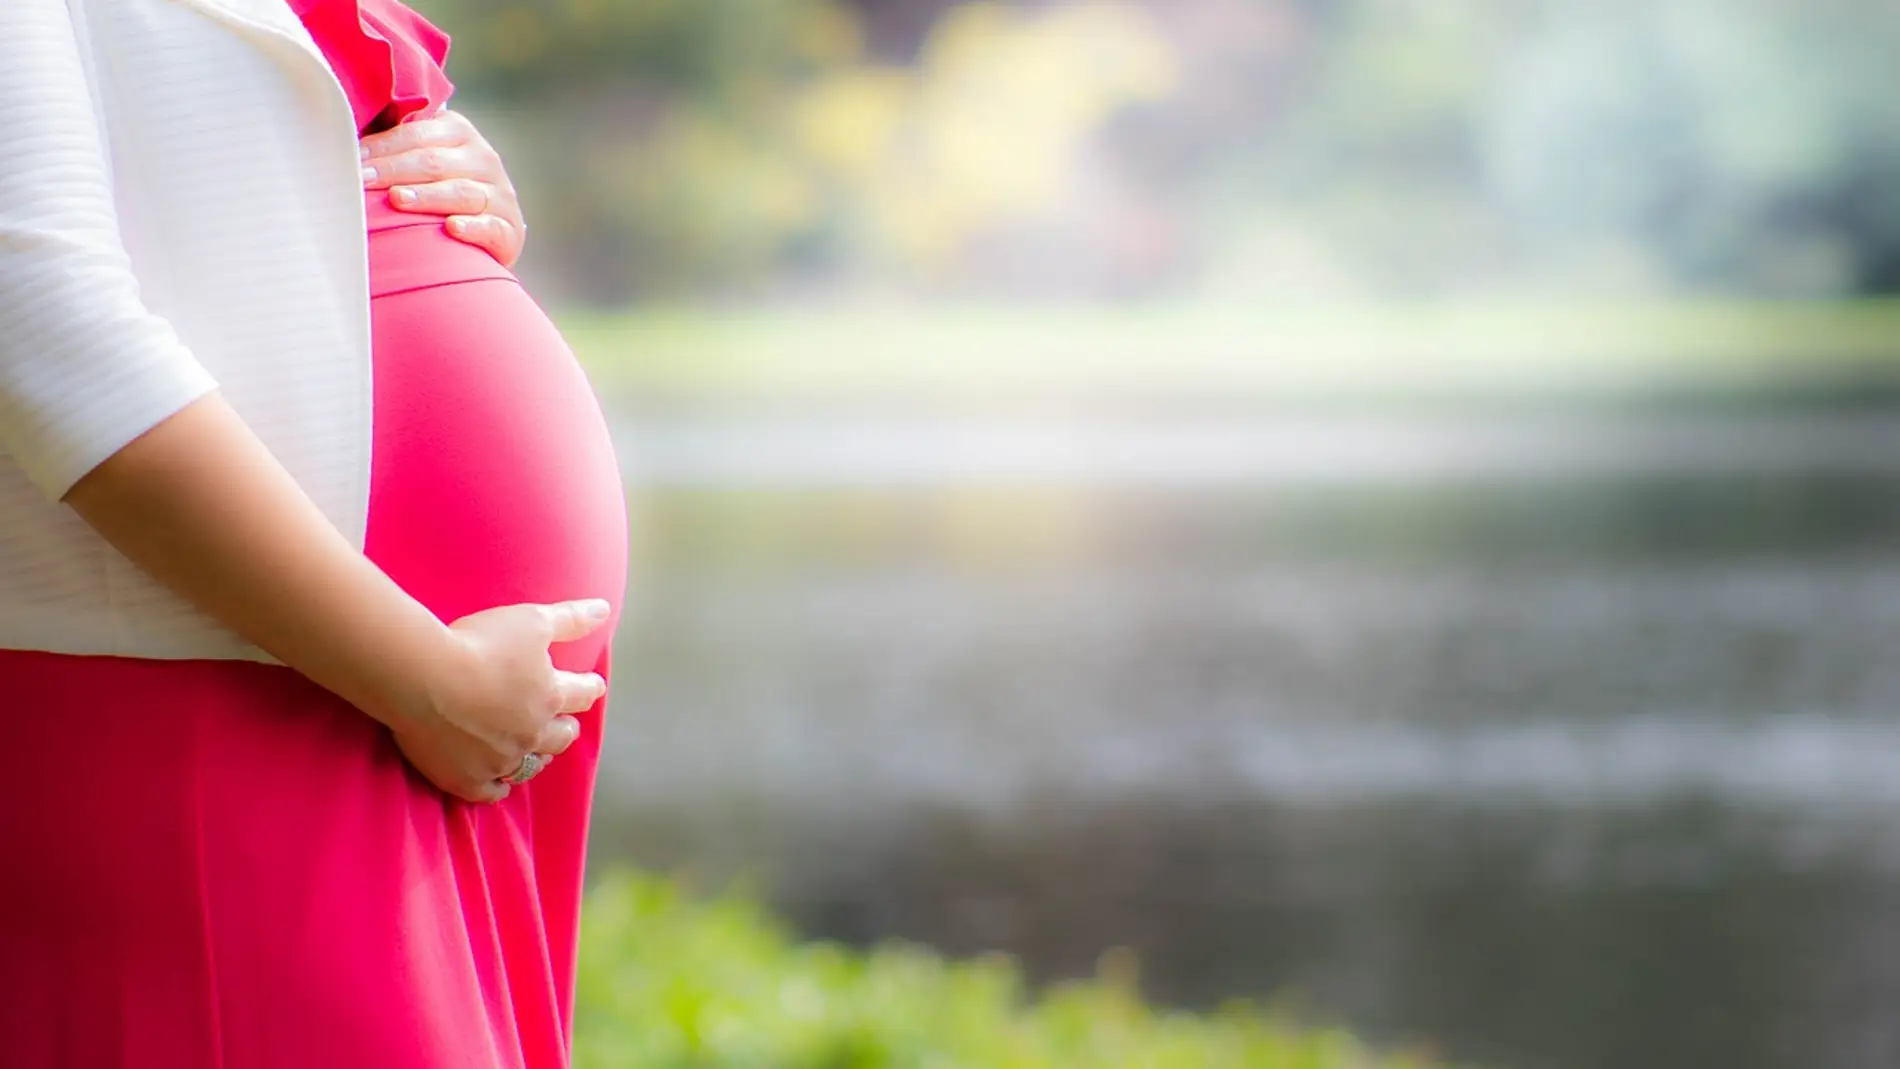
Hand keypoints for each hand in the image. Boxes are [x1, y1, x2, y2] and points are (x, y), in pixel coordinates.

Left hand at [359, 109, 527, 266]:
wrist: (486, 230)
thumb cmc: (435, 190)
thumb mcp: (422, 160)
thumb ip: (395, 145)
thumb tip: (342, 132)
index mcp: (458, 132)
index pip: (417, 134)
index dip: (383, 146)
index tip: (352, 160)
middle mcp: (484, 158)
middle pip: (435, 162)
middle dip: (395, 171)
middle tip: (363, 181)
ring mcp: (500, 194)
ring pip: (461, 192)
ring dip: (428, 196)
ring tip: (397, 201)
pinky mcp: (510, 228)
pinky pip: (491, 226)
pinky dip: (472, 227)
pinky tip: (451, 229)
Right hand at [388, 598, 611, 802]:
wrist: (422, 677)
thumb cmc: (478, 644)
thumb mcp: (531, 621)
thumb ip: (569, 619)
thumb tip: (603, 609)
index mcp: (549, 696)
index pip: (581, 694)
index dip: (589, 687)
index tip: (594, 686)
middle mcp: (531, 733)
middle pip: (560, 736)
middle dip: (566, 728)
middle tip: (567, 724)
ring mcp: (499, 760)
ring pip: (529, 766)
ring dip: (537, 758)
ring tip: (538, 754)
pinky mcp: (467, 779)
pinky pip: (490, 792)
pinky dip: (498, 788)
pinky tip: (500, 787)